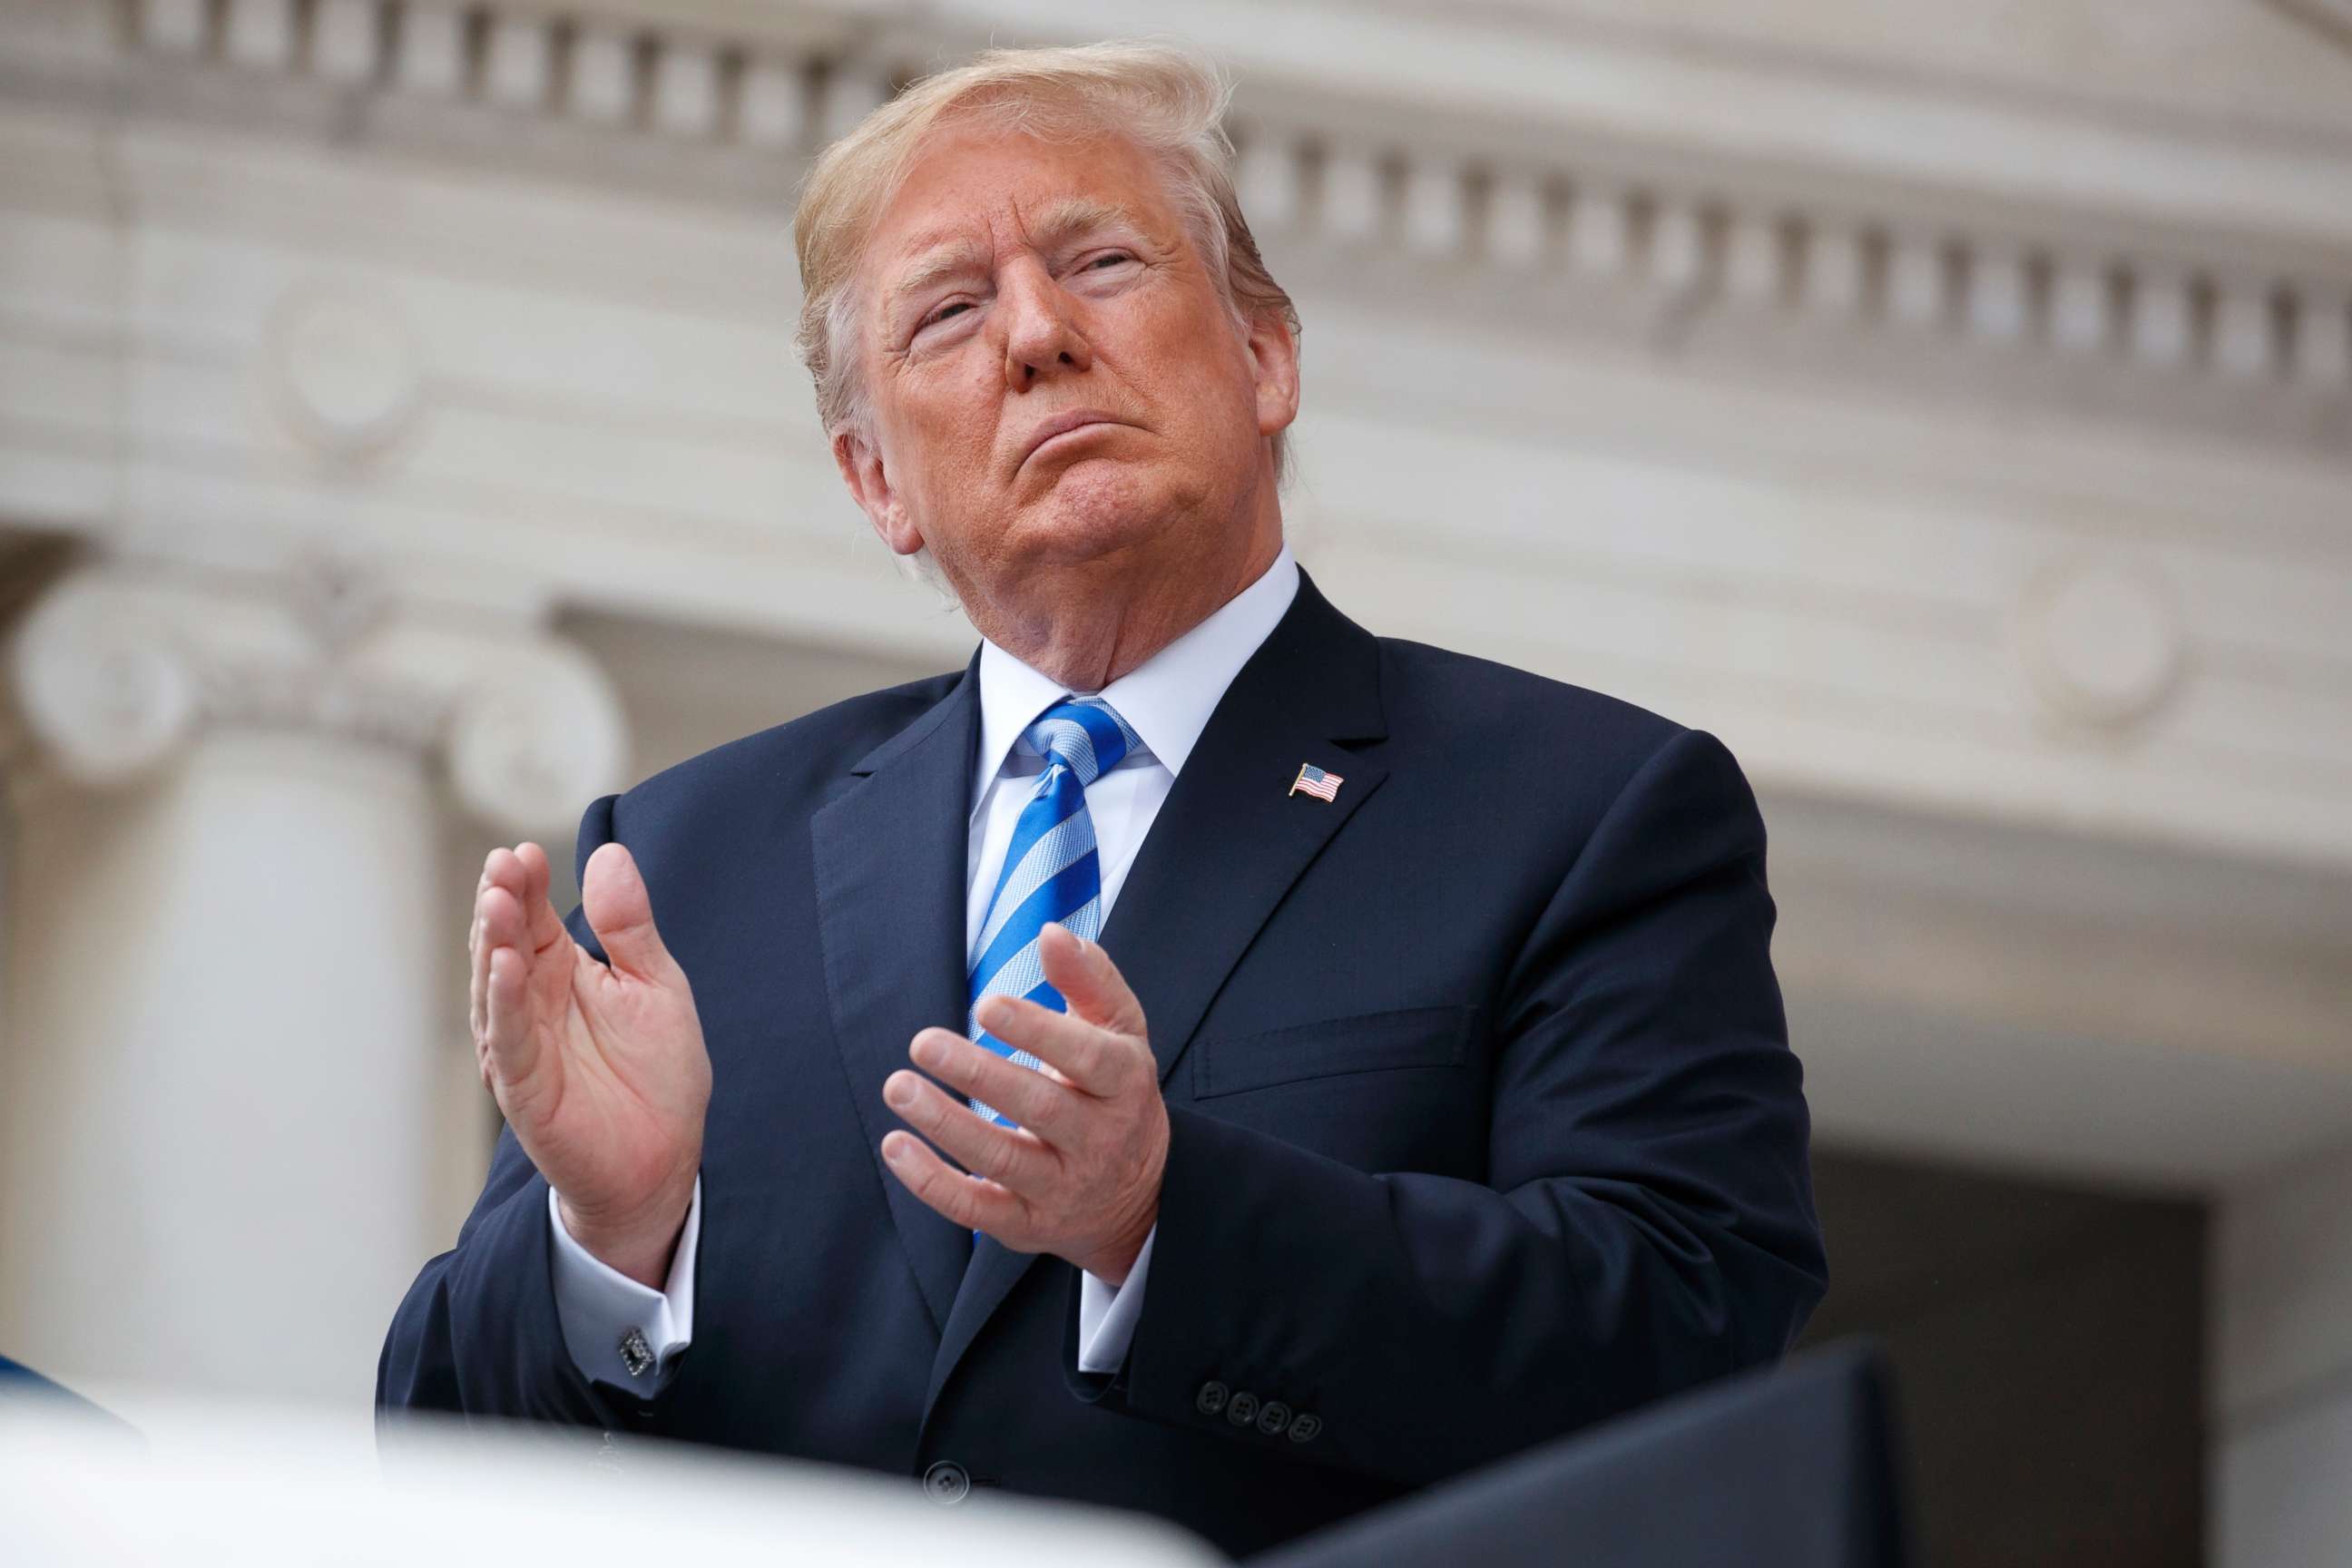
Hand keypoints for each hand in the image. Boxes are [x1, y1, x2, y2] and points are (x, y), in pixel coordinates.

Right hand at [472, 840, 710, 1287]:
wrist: (663, 1160)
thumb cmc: (658, 1074)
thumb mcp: (656, 986)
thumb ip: (630, 927)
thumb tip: (610, 856)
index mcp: (563, 971)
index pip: (534, 916)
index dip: (526, 883)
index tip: (525, 851)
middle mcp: (532, 1002)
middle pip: (507, 941)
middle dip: (502, 903)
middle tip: (503, 865)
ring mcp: (522, 1043)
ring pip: (495, 985)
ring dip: (492, 943)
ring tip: (496, 901)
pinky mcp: (524, 1086)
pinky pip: (509, 1038)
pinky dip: (503, 1002)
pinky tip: (506, 966)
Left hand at [880, 923, 1164, 1284]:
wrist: (1140, 1194)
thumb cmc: (1116, 1092)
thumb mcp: (1120, 1032)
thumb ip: (1089, 977)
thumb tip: (1052, 932)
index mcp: (1123, 1084)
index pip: (1086, 1058)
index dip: (1037, 1031)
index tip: (985, 1005)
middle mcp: (1098, 1140)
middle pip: (1039, 1108)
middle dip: (978, 1075)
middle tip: (922, 1043)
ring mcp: (1062, 1187)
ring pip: (1002, 1160)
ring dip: (945, 1124)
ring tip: (899, 1086)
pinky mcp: (1027, 1224)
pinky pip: (976, 1208)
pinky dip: (932, 1182)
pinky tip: (896, 1145)